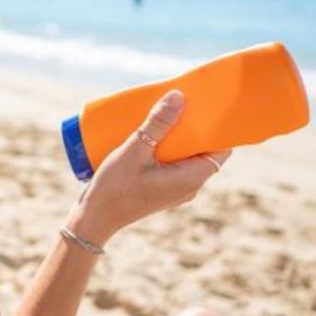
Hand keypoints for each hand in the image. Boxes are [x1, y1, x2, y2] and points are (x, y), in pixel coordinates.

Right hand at [74, 90, 230, 242]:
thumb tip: (179, 96)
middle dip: (196, 127)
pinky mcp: (163, 189)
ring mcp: (176, 189)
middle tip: (183, 101)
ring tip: (165, 113)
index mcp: (191, 178)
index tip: (208, 105)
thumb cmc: (114, 188)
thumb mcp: (134, 151)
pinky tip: (152, 134)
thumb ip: (157, 124)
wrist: (94, 219)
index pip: (221, 149)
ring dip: (179, 136)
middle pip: (204, 150)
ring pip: (188, 157)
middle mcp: (190, 186)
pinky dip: (169, 148)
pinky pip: (175, 164)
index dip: (218, 127)